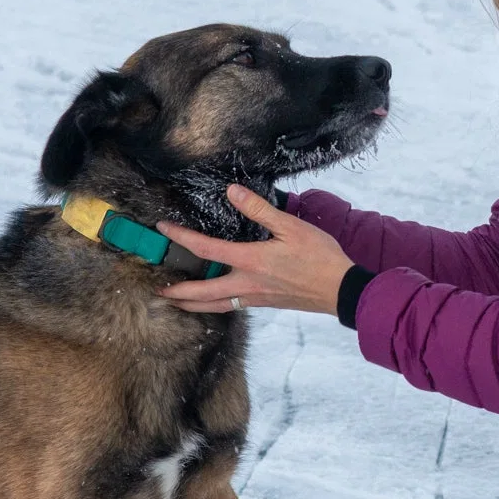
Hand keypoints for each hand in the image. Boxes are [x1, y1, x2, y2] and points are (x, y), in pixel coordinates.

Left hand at [158, 185, 351, 315]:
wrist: (340, 289)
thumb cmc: (319, 256)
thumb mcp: (291, 227)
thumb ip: (259, 209)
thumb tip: (232, 191)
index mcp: (250, 261)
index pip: (205, 248)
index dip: (180, 238)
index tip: (162, 229)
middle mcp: (247, 283)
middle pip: (202, 293)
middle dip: (178, 293)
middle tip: (158, 291)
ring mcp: (255, 297)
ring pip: (215, 306)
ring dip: (192, 306)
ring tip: (177, 304)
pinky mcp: (265, 303)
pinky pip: (232, 307)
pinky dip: (215, 307)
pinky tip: (215, 302)